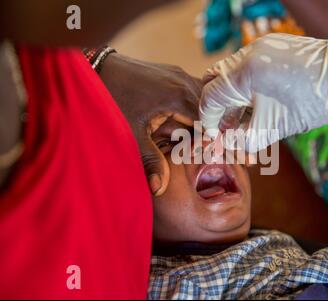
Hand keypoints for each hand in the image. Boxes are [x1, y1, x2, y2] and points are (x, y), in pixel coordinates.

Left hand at [100, 53, 201, 195]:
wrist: (98, 68)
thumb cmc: (114, 100)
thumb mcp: (132, 133)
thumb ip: (150, 160)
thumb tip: (158, 187)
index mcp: (179, 97)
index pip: (208, 123)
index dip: (207, 140)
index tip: (201, 153)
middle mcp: (185, 82)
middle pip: (210, 109)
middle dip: (207, 128)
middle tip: (199, 147)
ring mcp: (180, 74)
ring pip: (204, 98)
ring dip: (203, 115)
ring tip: (194, 133)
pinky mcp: (174, 72)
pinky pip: (195, 89)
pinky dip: (196, 103)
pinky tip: (186, 117)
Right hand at [199, 33, 327, 152]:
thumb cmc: (315, 102)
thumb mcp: (276, 127)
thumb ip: (245, 139)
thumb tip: (226, 145)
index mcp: (246, 72)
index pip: (210, 97)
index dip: (208, 121)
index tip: (215, 137)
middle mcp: (248, 54)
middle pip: (215, 82)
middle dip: (217, 107)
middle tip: (226, 128)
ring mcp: (259, 47)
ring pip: (230, 74)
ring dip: (231, 98)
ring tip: (242, 121)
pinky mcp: (270, 46)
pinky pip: (246, 67)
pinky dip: (245, 87)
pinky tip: (256, 104)